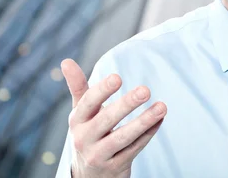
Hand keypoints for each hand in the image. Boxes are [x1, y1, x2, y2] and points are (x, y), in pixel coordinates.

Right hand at [61, 59, 166, 177]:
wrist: (88, 174)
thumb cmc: (88, 131)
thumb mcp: (80, 111)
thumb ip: (77, 86)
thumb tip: (66, 61)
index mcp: (77, 120)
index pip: (87, 104)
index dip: (102, 91)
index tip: (118, 77)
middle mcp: (84, 139)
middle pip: (106, 120)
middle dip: (126, 105)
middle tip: (145, 90)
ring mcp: (99, 155)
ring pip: (123, 138)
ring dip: (144, 122)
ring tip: (162, 107)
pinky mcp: (115, 167)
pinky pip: (134, 149)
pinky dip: (148, 134)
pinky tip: (160, 119)